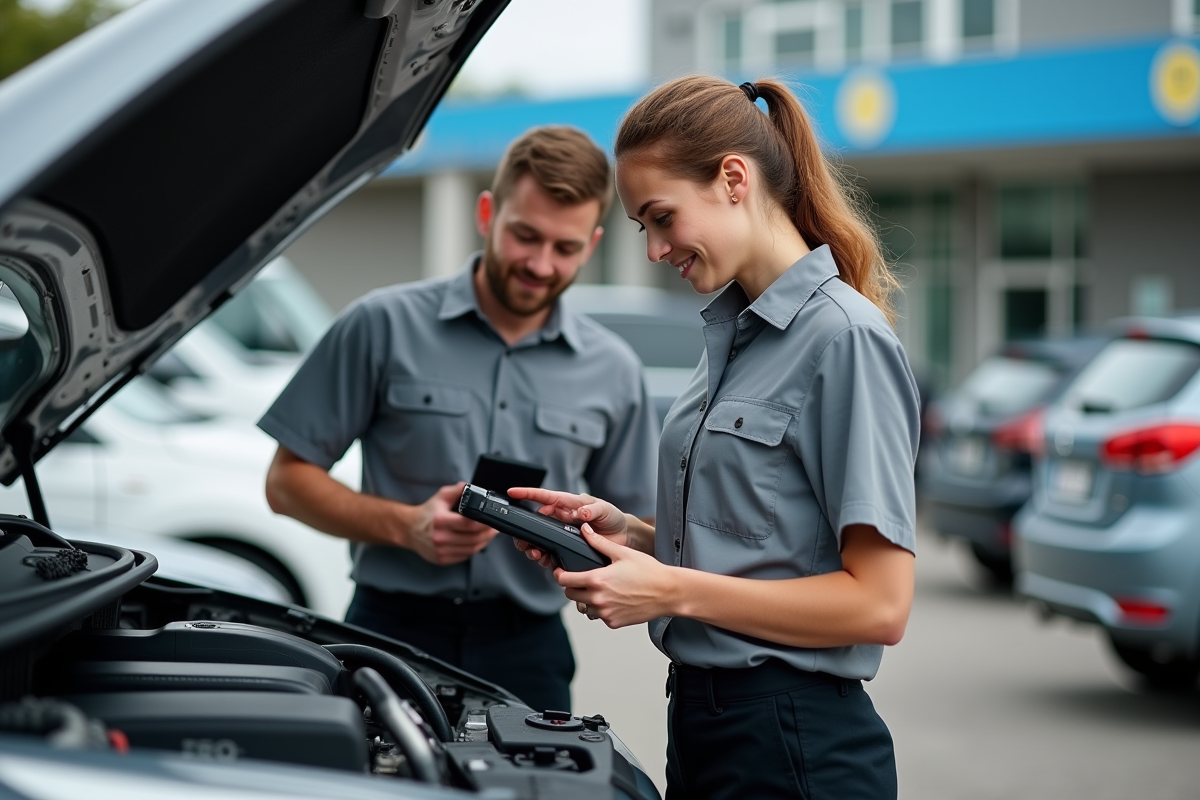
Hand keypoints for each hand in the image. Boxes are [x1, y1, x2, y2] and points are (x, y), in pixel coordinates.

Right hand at [404, 483, 496, 564]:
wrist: (410, 530)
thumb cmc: (427, 513)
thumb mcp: (441, 497)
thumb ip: (457, 490)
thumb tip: (472, 487)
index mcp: (440, 521)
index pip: (468, 524)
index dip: (484, 523)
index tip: (492, 520)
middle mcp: (440, 537)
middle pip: (473, 538)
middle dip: (488, 534)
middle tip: (495, 528)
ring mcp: (440, 550)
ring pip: (471, 549)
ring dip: (484, 542)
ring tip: (489, 535)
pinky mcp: (442, 559)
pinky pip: (464, 556)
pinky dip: (474, 549)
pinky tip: (477, 542)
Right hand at [505, 487, 628, 565]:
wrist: (622, 537)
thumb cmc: (612, 518)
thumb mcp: (605, 510)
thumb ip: (593, 509)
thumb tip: (581, 510)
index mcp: (568, 505)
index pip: (544, 497)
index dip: (527, 494)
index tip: (513, 492)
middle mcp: (561, 518)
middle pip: (535, 522)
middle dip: (526, 532)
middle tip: (524, 540)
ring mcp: (562, 534)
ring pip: (539, 540)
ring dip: (533, 547)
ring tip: (536, 554)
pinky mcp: (566, 548)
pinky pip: (550, 554)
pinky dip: (545, 559)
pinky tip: (546, 562)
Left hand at [558, 525, 673, 628]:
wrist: (667, 593)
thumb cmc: (648, 571)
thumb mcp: (622, 553)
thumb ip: (599, 542)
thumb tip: (584, 530)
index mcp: (597, 580)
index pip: (565, 580)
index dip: (559, 574)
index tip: (560, 571)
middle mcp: (599, 599)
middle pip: (571, 594)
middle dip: (572, 585)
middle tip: (581, 578)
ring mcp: (606, 613)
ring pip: (584, 607)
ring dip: (586, 598)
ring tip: (600, 588)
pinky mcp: (613, 623)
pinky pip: (599, 616)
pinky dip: (602, 608)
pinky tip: (613, 598)